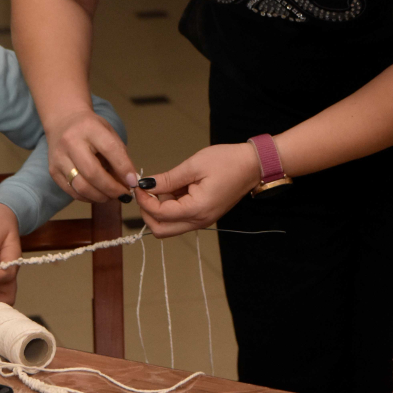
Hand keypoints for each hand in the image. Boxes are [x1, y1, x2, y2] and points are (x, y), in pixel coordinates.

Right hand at [46, 109, 137, 202]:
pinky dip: (88, 197)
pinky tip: (98, 194)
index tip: (134, 182)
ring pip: (81, 187)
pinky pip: (72, 191)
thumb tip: (130, 182)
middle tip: (123, 194)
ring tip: (112, 196)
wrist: (63, 121)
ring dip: (101, 196)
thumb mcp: (108, 134)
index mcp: (89, 128)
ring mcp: (59, 158)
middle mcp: (70, 142)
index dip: (124, 168)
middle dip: (112, 189)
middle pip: (93, 173)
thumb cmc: (90, 129)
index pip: (110, 149)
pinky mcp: (53, 171)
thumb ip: (120, 156)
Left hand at [135, 143, 260, 237]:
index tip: (139, 185)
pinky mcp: (204, 216)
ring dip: (160, 209)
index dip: (144, 201)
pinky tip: (177, 188)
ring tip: (168, 184)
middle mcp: (199, 221)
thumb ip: (167, 179)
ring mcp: (202, 221)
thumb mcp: (194, 166)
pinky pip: (180, 219)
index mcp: (197, 209)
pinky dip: (172, 207)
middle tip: (146, 192)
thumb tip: (145, 185)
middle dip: (148, 212)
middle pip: (161, 230)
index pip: (159, 214)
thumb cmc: (227, 162)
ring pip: (170, 226)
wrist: (253, 165)